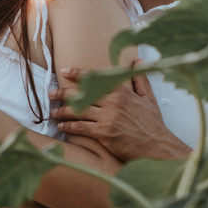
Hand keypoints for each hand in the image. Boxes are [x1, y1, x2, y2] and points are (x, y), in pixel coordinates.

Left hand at [50, 60, 190, 161]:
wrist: (157, 146)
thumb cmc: (153, 124)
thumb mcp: (149, 98)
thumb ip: (140, 79)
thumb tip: (138, 61)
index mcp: (121, 91)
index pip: (95, 78)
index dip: (78, 74)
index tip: (64, 71)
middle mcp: (112, 102)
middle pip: (82, 93)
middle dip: (63, 93)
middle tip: (51, 93)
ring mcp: (107, 117)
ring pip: (78, 110)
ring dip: (63, 110)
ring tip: (53, 112)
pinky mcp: (103, 133)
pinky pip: (81, 127)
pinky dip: (69, 126)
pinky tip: (62, 126)